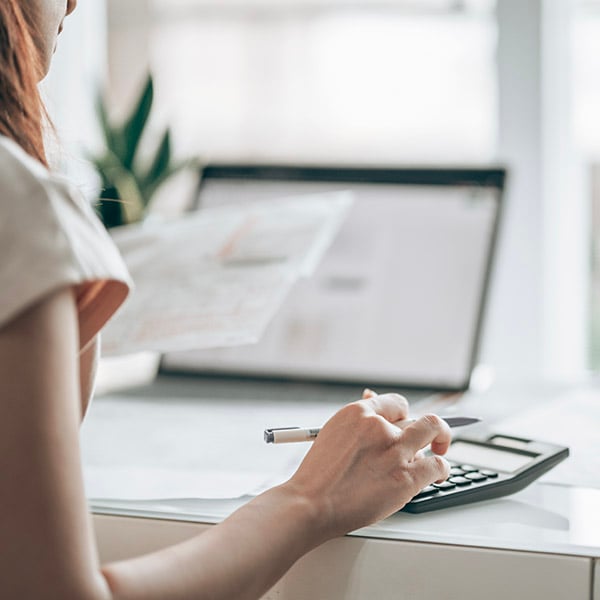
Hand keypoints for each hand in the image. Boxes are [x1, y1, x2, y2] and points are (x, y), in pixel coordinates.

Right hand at [284, 391, 450, 540]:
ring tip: (438, 450)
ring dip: (438, 441)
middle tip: (429, 438)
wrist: (311, 503)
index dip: (404, 415)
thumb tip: (372, 398)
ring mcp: (395, 451)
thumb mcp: (333, 433)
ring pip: (432, 431)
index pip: (396, 404)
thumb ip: (358, 420)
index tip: (407, 424)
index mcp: (358, 413)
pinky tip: (438, 474)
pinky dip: (442, 469)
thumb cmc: (319, 474)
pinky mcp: (406, 477)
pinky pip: (438, 464)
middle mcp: (379, 427)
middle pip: (416, 416)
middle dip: (424, 427)